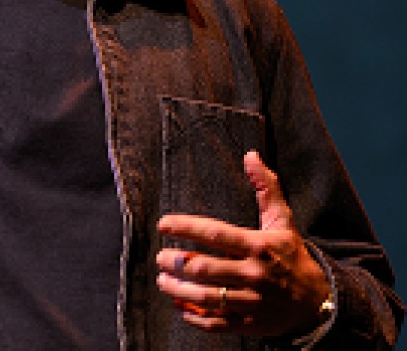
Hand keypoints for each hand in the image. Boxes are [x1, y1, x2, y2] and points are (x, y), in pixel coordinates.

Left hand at [155, 150, 329, 337]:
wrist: (320, 301)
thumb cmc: (291, 254)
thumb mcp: (282, 219)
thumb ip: (265, 187)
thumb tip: (250, 154)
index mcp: (258, 246)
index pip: (215, 234)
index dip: (185, 227)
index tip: (162, 224)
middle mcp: (254, 274)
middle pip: (206, 269)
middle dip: (177, 263)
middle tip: (160, 257)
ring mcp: (253, 302)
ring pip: (208, 297)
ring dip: (179, 290)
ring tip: (162, 280)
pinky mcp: (252, 325)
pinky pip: (218, 323)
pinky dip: (195, 317)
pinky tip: (180, 306)